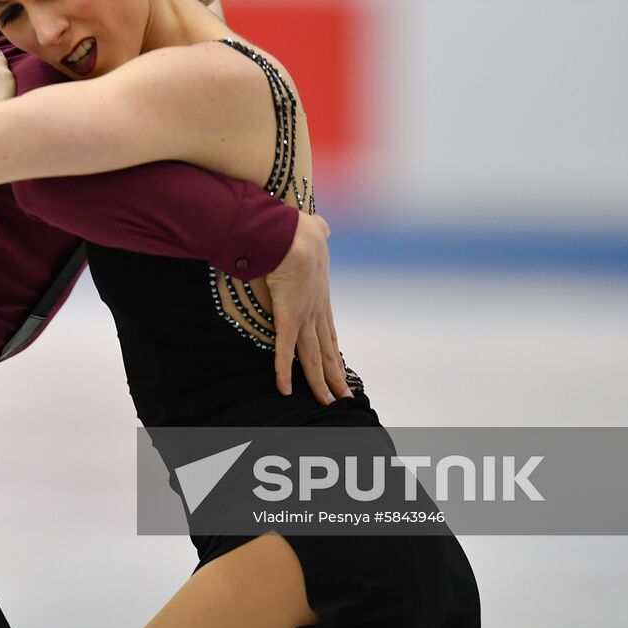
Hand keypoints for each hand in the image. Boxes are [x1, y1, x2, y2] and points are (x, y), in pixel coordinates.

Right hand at [263, 213, 353, 402]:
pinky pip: (285, 352)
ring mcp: (304, 317)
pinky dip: (284, 372)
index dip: (334, 351)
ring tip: (326, 401)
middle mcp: (316, 310)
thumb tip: (321, 226)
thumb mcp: (313, 232)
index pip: (329, 330)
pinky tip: (284, 391)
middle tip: (344, 396)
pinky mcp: (289, 319)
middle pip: (327, 350)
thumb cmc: (300, 231)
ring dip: (318, 382)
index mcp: (320, 295)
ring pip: (312, 357)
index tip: (341, 366)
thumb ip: (318, 232)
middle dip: (335, 374)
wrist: (294, 236)